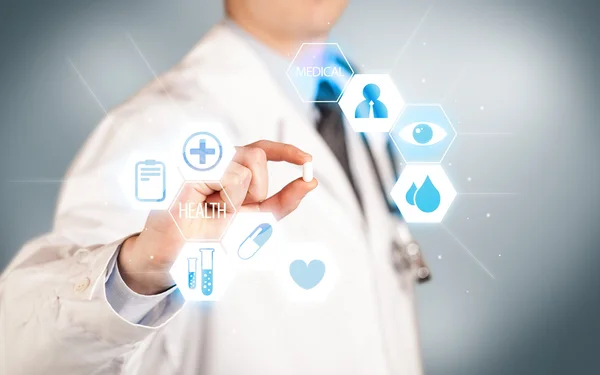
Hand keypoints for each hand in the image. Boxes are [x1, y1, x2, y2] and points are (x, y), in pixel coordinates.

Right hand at [118, 141, 317, 294]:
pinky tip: (205, 206)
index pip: (262, 148)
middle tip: (233, 209)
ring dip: (240, 197)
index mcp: (230, 167)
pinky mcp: (191, 164)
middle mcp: (216, 158)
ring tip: (215, 209)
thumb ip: (282, 202)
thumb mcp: (255, 220)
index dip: (287, 150)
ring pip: (249, 164)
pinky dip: (227, 199)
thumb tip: (311, 182)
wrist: (176, 254)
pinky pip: (231, 175)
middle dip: (258, 189)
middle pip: (259, 154)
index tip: (308, 160)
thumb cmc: (210, 234)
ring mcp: (201, 158)